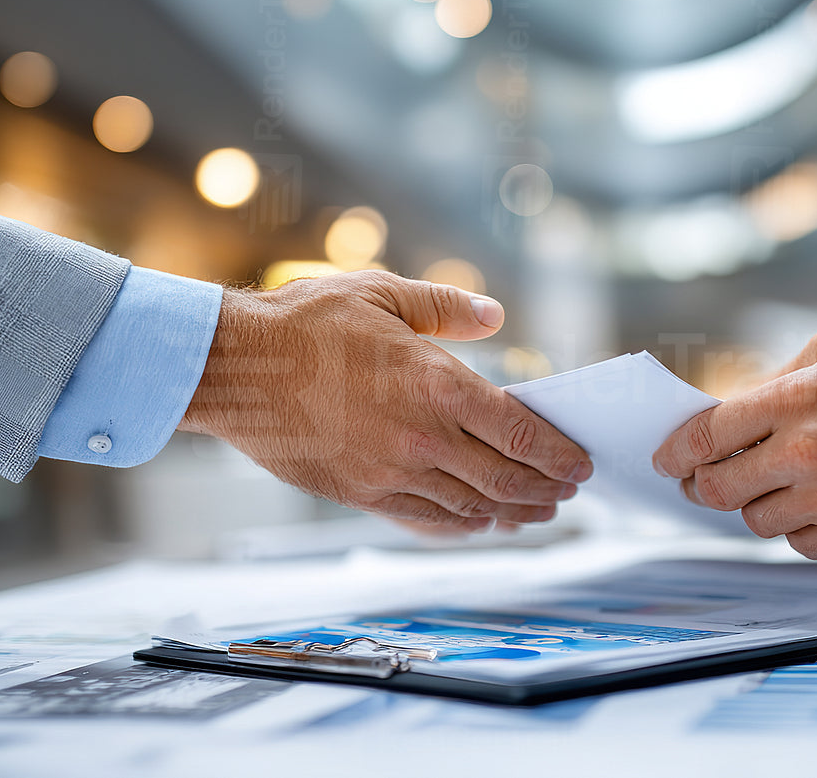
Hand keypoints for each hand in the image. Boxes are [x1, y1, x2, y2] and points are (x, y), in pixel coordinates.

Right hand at [180, 271, 591, 533]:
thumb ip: (446, 307)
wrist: (236, 367)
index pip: (520, 432)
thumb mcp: (383, 292)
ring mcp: (391, 471)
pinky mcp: (360, 493)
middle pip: (505, 479)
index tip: (580, 463)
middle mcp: (422, 436)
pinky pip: (424, 519)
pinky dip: (459, 525)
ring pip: (470, 507)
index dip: (559, 454)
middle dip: (546, 489)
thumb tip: (494, 318)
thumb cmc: (305, 323)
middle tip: (568, 492)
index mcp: (437, 383)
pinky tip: (475, 522)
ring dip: (510, 513)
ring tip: (533, 512)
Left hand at [652, 327, 816, 558]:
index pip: (705, 436)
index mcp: (790, 401)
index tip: (667, 460)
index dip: (676, 452)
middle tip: (701, 480)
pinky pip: (798, 542)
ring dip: (754, 504)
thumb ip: (776, 381)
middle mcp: (803, 453)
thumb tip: (731, 412)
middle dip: (702, 484)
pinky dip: (796, 527)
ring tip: (768, 485)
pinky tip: (809, 504)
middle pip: (718, 488)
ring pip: (756, 520)